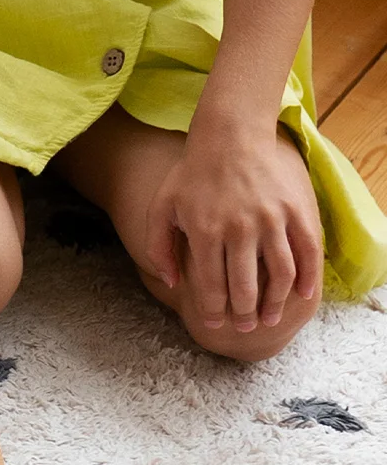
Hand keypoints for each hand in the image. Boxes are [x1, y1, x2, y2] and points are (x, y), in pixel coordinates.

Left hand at [144, 124, 322, 331]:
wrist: (230, 136)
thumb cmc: (192, 174)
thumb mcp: (161, 206)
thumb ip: (158, 247)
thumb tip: (172, 283)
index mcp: (204, 230)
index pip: (210, 284)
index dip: (213, 309)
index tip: (215, 323)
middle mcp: (239, 229)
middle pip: (244, 286)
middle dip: (242, 314)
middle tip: (242, 328)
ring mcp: (271, 220)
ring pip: (278, 275)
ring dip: (274, 304)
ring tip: (268, 319)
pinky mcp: (296, 210)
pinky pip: (307, 252)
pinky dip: (307, 278)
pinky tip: (301, 296)